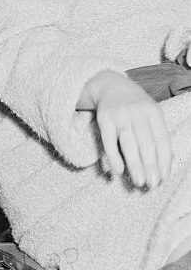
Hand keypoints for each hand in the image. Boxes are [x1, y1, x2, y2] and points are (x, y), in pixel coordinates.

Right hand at [83, 70, 171, 188]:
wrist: (109, 84)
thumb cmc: (134, 106)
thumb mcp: (149, 114)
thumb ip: (156, 135)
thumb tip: (165, 163)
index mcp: (153, 112)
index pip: (162, 140)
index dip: (163, 161)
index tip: (162, 179)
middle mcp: (137, 112)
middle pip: (146, 143)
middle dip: (151, 166)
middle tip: (152, 185)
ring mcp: (119, 114)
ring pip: (129, 143)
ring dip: (135, 164)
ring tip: (140, 182)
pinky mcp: (103, 118)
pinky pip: (109, 140)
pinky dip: (114, 156)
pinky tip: (119, 171)